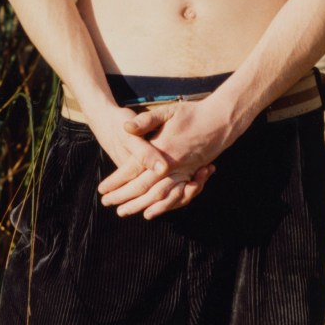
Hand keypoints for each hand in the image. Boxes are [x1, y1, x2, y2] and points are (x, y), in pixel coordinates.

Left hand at [94, 105, 220, 219]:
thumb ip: (145, 120)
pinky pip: (175, 197)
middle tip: (107, 204)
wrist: (222, 119)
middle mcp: (173, 165)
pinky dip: (162, 207)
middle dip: (124, 198)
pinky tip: (151, 213)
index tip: (102, 190)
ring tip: (124, 212)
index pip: (134, 169)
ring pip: (158, 196)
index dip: (116, 181)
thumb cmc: (192, 113)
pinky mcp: (192, 176)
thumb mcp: (168, 111)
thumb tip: (126, 127)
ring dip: (140, 205)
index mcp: (163, 148)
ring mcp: (184, 172)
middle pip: (143, 187)